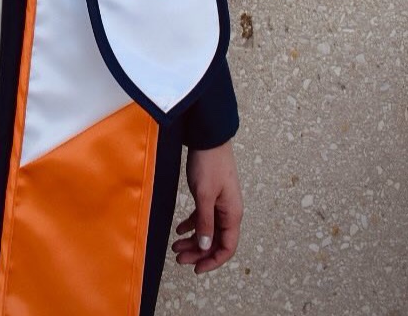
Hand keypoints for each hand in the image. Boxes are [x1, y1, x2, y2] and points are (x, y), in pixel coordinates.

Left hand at [171, 141, 242, 273]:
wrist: (209, 138)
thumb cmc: (209, 164)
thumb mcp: (204, 195)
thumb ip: (205, 222)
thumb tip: (204, 246)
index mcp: (232, 214)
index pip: (227, 247)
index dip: (212, 261)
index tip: (196, 269)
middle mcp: (229, 212)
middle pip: (215, 240)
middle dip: (198, 252)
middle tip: (178, 258)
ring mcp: (220, 203)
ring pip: (207, 229)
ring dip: (193, 240)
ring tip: (175, 246)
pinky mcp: (211, 195)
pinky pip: (203, 216)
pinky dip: (191, 224)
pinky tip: (178, 229)